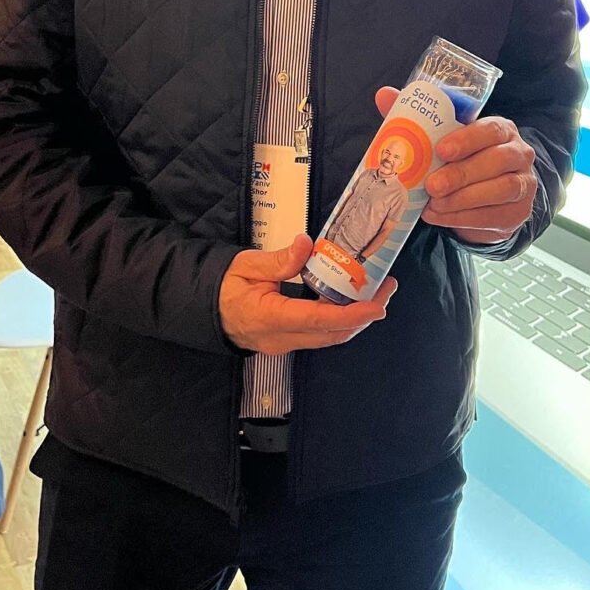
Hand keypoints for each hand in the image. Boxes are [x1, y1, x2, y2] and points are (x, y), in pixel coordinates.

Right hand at [218, 235, 395, 354]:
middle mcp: (281, 338)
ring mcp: (285, 344)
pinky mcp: (288, 342)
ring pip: (329, 338)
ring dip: (355, 318)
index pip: (318, 320)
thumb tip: (307, 244)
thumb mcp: (245, 265)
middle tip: (386, 287)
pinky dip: (340, 319)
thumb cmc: (222, 286)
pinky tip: (349, 300)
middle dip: (364, 314)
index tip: (377, 304)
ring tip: (375, 292)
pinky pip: (320, 335)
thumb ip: (279, 259)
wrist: (204, 310)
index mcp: (269, 318)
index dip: (352, 314)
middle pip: (332, 334)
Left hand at [375, 87, 536, 244]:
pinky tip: (440, 216)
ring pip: (501, 190)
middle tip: (432, 185)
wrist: (484, 197)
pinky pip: (493, 216)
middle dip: (462, 174)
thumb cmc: (461, 160)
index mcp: (501, 130)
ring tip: (434, 204)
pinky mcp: (517, 213)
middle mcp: (519, 154)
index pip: (491, 129)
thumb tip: (384, 94)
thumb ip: (417, 118)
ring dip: (463, 199)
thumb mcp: (443, 138)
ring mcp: (523, 184)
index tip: (441, 150)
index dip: (468, 139)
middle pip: (498, 160)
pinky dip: (463, 218)